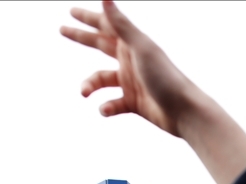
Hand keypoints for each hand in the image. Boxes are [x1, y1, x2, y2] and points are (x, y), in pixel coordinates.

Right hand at [61, 1, 198, 137]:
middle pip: (100, 45)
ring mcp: (132, 82)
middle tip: (61, 29)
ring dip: (90, 85)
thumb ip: (122, 24)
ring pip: (101, 79)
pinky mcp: (134, 103)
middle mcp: (130, 60)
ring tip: (84, 92)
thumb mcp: (141, 48)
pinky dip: (107, 107)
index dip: (89, 18)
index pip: (106, 25)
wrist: (184, 111)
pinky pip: (113, 104)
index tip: (71, 11)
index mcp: (132, 44)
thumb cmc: (165, 77)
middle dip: (81, 37)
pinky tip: (105, 110)